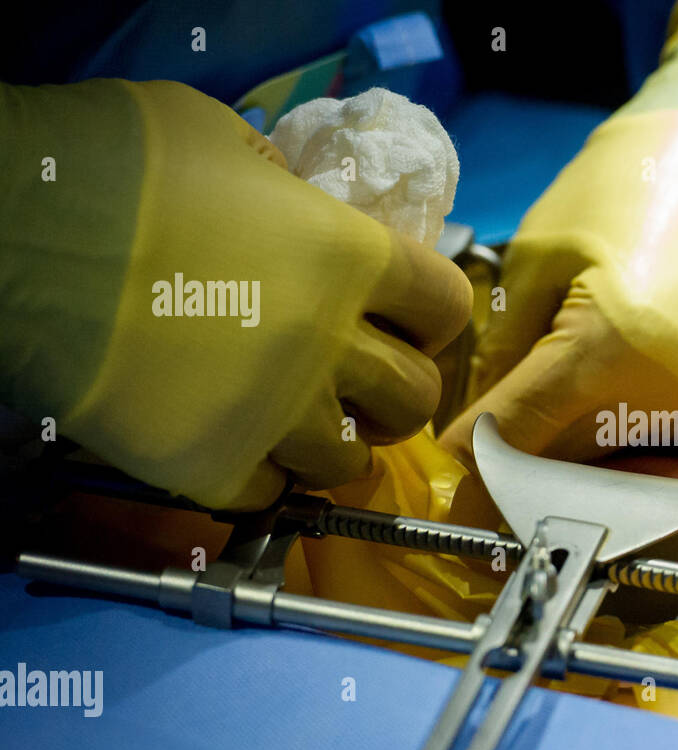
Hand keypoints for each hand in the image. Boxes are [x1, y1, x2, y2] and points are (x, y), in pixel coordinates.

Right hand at [0, 79, 470, 507]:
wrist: (7, 233)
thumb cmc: (108, 165)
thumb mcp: (222, 139)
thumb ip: (288, 189)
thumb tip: (303, 215)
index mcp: (347, 256)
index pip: (447, 307)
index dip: (431, 315)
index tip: (410, 320)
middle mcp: (327, 344)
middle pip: (415, 398)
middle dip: (395, 390)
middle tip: (361, 380)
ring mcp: (272, 414)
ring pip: (352, 462)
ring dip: (333, 441)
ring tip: (297, 419)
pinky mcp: (210, 466)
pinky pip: (270, 496)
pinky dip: (261, 476)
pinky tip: (234, 442)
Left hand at [439, 3, 677, 467]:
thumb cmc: (643, 178)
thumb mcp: (545, 246)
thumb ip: (505, 348)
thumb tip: (477, 426)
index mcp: (613, 345)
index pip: (518, 438)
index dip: (477, 452)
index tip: (456, 465)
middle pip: (581, 460)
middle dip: (547, 435)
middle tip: (541, 391)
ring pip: (645, 457)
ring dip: (615, 426)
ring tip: (632, 346)